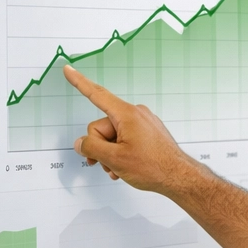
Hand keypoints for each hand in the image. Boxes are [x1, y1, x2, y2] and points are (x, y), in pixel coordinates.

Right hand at [65, 65, 202, 197]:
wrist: (179, 177)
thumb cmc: (154, 167)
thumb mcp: (114, 159)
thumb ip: (91, 148)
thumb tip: (81, 143)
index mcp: (127, 115)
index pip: (97, 95)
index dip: (79, 82)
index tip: (68, 69)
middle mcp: (135, 114)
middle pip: (101, 127)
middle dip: (100, 148)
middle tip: (109, 164)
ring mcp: (142, 123)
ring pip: (112, 136)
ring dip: (110, 155)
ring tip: (119, 170)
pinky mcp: (147, 133)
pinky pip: (124, 139)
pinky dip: (120, 153)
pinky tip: (124, 168)